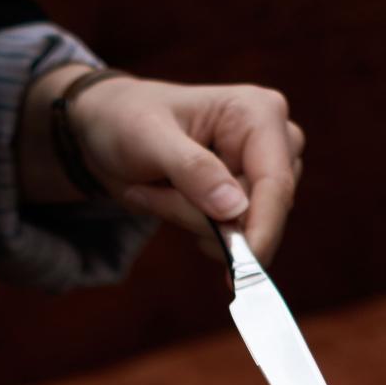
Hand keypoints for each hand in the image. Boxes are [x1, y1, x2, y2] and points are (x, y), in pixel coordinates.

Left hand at [42, 72, 304, 263]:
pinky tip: (167, 198)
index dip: (263, 230)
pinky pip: (230, 234)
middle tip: (148, 194)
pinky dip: (194, 226)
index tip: (243, 271)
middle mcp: (273, 140)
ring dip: (194, 221)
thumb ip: (192, 170)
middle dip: (204, 218)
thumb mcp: (148, 139)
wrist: (110, 128)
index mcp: (258, 113)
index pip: (275, 183)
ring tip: (155, 190)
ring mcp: (263, 170)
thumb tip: (236, 209)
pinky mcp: (248, 195)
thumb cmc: (127, 120)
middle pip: (260, 211)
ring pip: (243, 228)